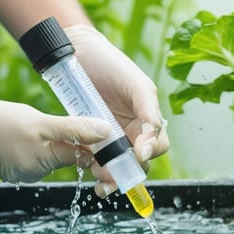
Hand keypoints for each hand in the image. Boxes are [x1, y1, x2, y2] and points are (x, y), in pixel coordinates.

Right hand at [0, 97, 110, 182]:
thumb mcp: (37, 121)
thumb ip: (73, 128)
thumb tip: (105, 132)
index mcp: (45, 161)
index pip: (83, 154)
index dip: (94, 141)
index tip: (102, 127)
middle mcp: (37, 172)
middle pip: (68, 155)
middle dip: (73, 139)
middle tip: (69, 117)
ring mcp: (25, 172)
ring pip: (52, 154)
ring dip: (54, 139)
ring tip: (37, 123)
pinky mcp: (15, 169)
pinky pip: (36, 155)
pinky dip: (37, 143)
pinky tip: (23, 132)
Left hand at [65, 25, 169, 195]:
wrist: (76, 53)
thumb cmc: (110, 63)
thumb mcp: (137, 85)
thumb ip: (149, 111)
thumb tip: (152, 141)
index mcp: (147, 117)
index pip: (158, 144)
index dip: (150, 152)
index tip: (138, 154)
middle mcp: (131, 129)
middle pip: (138, 161)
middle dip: (129, 172)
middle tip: (114, 176)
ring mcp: (110, 135)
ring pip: (117, 164)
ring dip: (112, 176)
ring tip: (100, 180)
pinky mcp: (89, 137)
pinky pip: (95, 157)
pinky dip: (94, 167)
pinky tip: (87, 169)